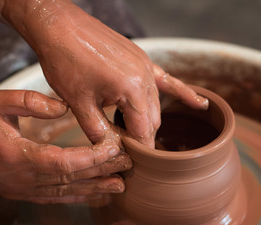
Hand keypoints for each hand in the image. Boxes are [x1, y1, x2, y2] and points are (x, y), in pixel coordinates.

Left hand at [0, 0, 207, 147]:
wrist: (59, 25)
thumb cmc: (65, 60)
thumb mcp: (78, 102)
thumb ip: (97, 130)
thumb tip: (109, 150)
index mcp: (131, 89)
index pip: (143, 130)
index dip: (137, 149)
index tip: (132, 162)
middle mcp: (145, 76)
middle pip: (152, 119)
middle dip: (142, 136)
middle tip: (128, 150)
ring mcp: (146, 65)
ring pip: (156, 103)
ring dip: (148, 120)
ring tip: (138, 135)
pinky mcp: (141, 58)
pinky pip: (166, 80)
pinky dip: (182, 93)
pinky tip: (200, 104)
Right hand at [0, 90, 130, 203]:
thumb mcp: (0, 102)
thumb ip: (33, 102)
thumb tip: (63, 108)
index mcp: (19, 156)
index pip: (65, 161)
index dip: (93, 158)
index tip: (115, 149)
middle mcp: (24, 179)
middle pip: (71, 178)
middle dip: (101, 173)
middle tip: (127, 167)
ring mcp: (22, 189)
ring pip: (65, 192)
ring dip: (94, 189)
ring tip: (119, 187)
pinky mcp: (21, 192)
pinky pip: (54, 198)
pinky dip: (76, 196)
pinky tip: (93, 195)